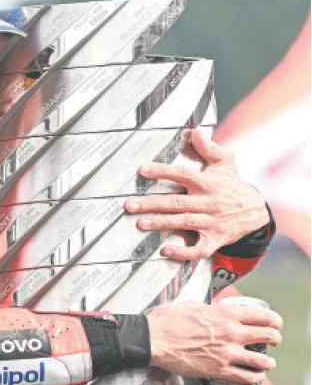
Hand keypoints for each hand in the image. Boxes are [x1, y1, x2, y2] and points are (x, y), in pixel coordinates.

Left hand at [124, 128, 269, 259]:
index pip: (183, 175)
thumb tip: (192, 132)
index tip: (142, 169)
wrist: (256, 212)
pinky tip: (165, 251)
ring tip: (141, 223)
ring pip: (184, 223)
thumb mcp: (225, 162)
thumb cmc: (232, 184)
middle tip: (129, 204)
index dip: (162, 171)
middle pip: (177, 202)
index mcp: (208, 183)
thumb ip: (208, 147)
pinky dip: (183, 252)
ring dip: (162, 223)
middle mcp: (208, 203)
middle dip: (151, 203)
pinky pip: (199, 249)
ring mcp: (212, 223)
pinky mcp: (215, 240)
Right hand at [147, 301, 282, 383]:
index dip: (274, 320)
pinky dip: (255, 377)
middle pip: (269, 336)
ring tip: (268, 362)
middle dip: (275, 339)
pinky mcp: (219, 370)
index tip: (274, 323)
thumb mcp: (191, 305)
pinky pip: (247, 376)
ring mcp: (227, 353)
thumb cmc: (166, 321)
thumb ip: (209, 309)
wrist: (153, 339)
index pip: (264, 316)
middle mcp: (231, 333)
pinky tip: (255, 376)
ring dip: (268, 362)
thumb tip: (213, 310)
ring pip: (263, 360)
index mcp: (225, 314)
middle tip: (273, 341)